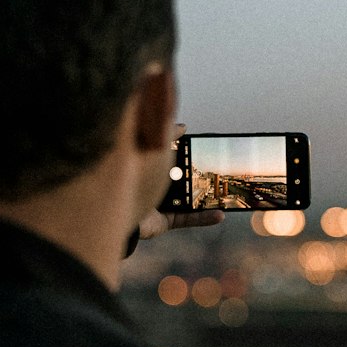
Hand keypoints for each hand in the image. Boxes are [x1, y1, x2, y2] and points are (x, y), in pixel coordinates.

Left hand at [136, 123, 225, 241]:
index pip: (178, 160)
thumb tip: (184, 126)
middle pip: (187, 181)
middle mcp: (160, 186)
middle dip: (205, 179)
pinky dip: (206, 218)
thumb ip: (167, 136)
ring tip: (226, 196)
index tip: (209, 153)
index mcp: (155, 168)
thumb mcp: (154, 150)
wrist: (120, 207)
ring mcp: (165, 204)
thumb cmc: (133, 176)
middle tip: (222, 175)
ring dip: (210, 200)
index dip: (193, 157)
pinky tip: (220, 215)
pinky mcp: (167, 220)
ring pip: (192, 201)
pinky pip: (190, 219)